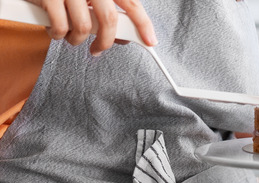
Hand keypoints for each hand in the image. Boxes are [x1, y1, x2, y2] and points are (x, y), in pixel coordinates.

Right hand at [27, 0, 156, 55]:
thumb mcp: (91, 0)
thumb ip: (107, 13)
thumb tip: (124, 37)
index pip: (132, 4)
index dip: (144, 24)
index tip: (151, 41)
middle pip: (109, 19)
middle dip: (105, 42)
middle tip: (97, 50)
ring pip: (83, 26)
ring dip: (77, 40)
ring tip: (71, 37)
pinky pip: (60, 26)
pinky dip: (59, 35)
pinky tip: (56, 31)